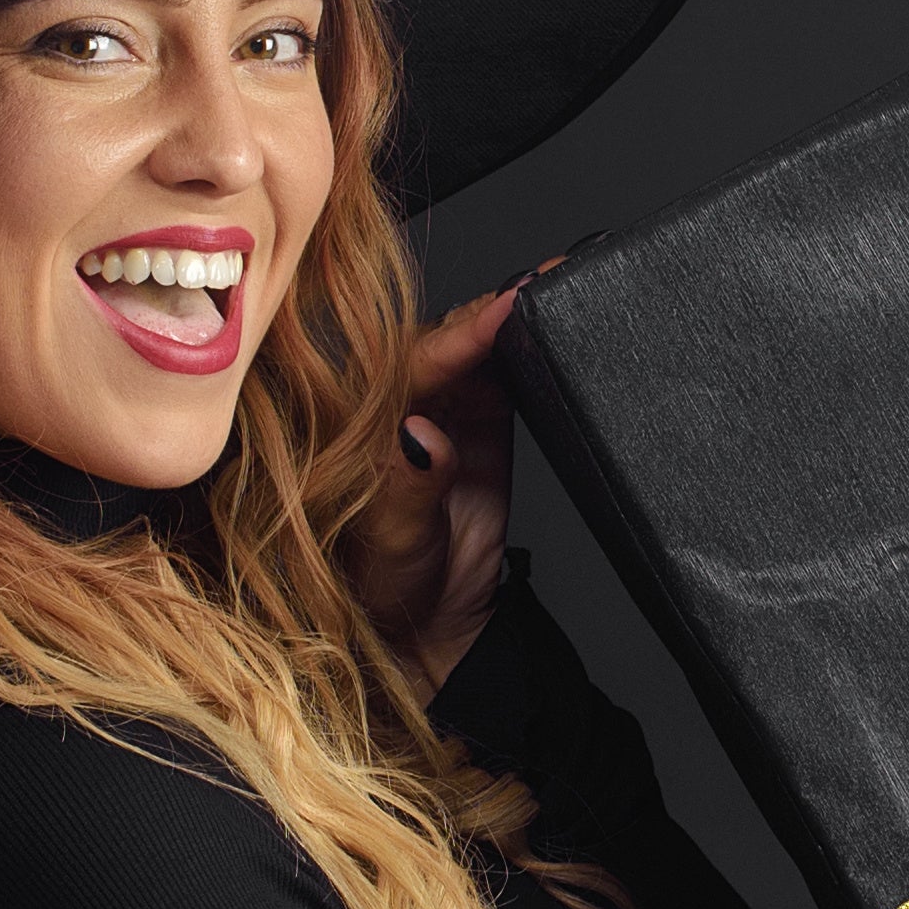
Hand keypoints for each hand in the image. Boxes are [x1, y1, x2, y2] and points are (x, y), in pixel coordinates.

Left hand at [341, 266, 553, 695]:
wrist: (429, 623)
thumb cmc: (385, 584)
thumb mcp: (391, 543)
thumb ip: (408, 487)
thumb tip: (423, 434)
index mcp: (357, 425)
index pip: (408, 366)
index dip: (454, 338)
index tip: (497, 314)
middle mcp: (395, 405)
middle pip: (441, 340)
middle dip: (486, 312)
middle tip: (535, 285)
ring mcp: (442, 408)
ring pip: (474, 347)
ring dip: (509, 319)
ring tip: (551, 288)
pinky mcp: (484, 420)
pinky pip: (505, 372)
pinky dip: (527, 346)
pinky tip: (550, 322)